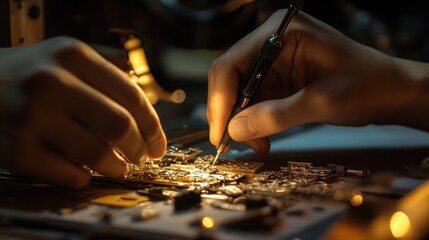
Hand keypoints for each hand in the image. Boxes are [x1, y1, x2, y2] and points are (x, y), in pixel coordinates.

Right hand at [0, 36, 166, 188]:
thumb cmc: (24, 75)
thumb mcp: (62, 57)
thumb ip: (103, 74)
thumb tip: (146, 108)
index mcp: (71, 56)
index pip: (131, 95)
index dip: (153, 125)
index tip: (158, 143)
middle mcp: (52, 83)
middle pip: (120, 125)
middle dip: (139, 148)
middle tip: (142, 157)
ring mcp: (30, 117)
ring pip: (98, 153)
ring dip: (117, 168)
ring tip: (119, 168)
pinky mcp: (14, 150)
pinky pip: (69, 174)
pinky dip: (84, 177)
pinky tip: (83, 172)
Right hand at [207, 10, 427, 153]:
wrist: (392, 92)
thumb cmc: (368, 85)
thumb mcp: (322, 102)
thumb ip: (276, 115)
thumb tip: (235, 130)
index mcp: (280, 33)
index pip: (232, 63)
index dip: (220, 99)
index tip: (220, 132)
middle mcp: (272, 42)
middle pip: (231, 77)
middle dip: (229, 112)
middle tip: (230, 142)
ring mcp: (274, 61)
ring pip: (240, 92)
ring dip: (242, 121)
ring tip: (256, 143)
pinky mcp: (280, 78)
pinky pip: (255, 100)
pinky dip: (255, 121)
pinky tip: (262, 137)